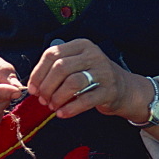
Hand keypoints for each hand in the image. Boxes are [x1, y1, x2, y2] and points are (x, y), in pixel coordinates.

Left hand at [26, 39, 156, 123]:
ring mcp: (103, 72)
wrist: (126, 89)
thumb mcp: (78, 64)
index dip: (38, 72)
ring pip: (72, 82)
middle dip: (47, 87)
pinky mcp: (109, 90)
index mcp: (81, 45)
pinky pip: (85, 100)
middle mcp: (93, 55)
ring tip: (52, 106)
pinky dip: (70, 108)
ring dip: (57, 97)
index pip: (52, 53)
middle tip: (43, 100)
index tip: (33, 88)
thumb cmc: (94, 77)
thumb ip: (57, 69)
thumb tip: (34, 86)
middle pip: (60, 68)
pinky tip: (62, 113)